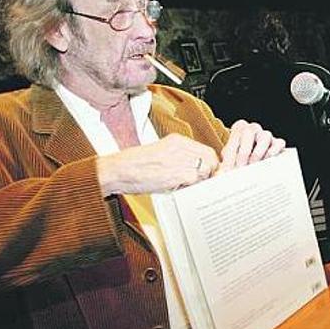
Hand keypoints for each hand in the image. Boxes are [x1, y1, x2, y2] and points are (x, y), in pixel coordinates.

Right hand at [97, 133, 218, 194]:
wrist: (118, 170)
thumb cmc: (135, 166)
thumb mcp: (160, 153)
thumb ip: (179, 157)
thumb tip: (195, 168)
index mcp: (177, 140)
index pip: (206, 150)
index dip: (208, 163)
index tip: (206, 172)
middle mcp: (181, 147)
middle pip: (210, 159)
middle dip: (209, 172)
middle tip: (199, 181)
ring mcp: (180, 159)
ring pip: (206, 170)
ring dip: (200, 180)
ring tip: (185, 185)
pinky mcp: (178, 173)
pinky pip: (196, 181)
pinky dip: (190, 187)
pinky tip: (178, 188)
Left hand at [218, 120, 285, 172]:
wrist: (253, 166)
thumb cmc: (237, 162)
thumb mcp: (228, 161)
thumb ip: (222, 164)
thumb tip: (217, 173)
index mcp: (238, 129)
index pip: (234, 136)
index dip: (230, 154)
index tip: (228, 169)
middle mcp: (253, 129)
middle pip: (249, 131)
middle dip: (244, 151)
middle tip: (241, 167)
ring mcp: (266, 135)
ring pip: (265, 136)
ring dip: (258, 153)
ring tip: (253, 166)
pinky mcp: (278, 143)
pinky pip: (279, 143)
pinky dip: (273, 153)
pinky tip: (266, 163)